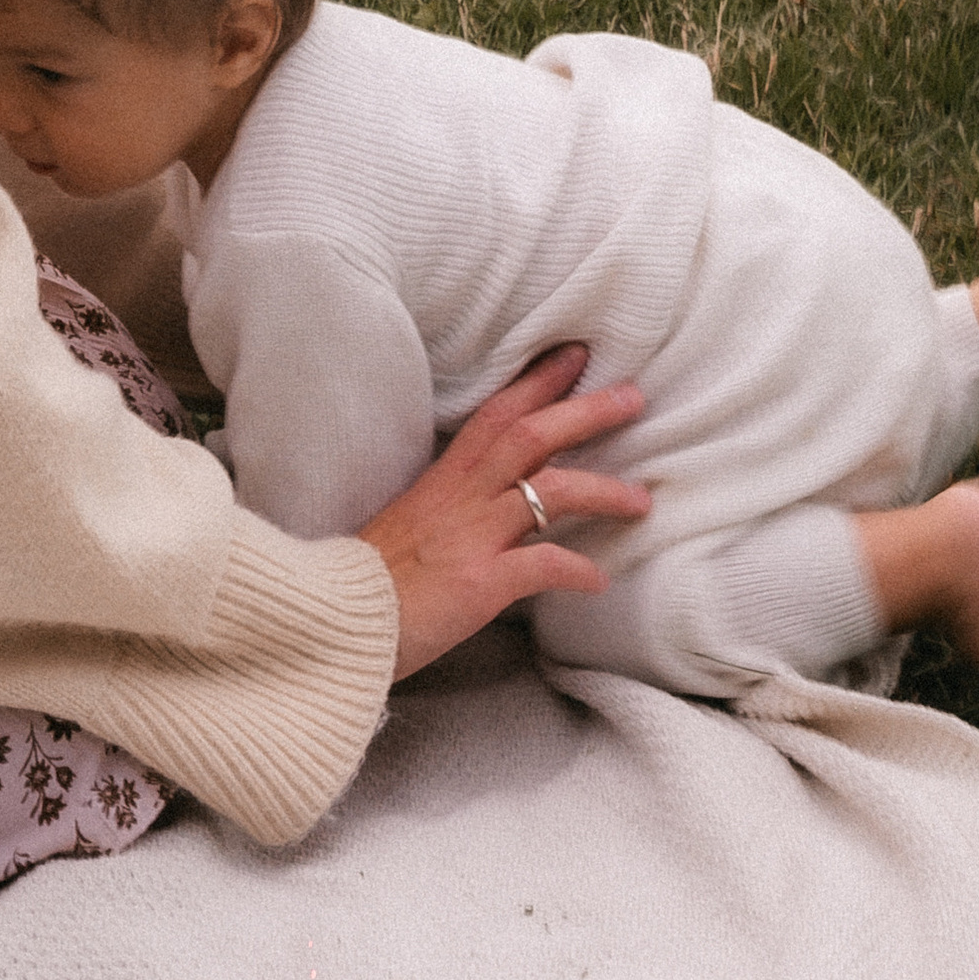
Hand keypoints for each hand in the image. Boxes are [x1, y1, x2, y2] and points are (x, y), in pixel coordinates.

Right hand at [357, 345, 649, 680]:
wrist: (336, 623)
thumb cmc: (373, 578)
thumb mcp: (414, 522)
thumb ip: (453, 505)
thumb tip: (494, 500)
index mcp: (444, 478)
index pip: (496, 413)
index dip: (539, 382)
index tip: (576, 356)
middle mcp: (461, 497)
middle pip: (530, 436)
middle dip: (586, 412)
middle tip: (633, 396)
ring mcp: (472, 537)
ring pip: (548, 492)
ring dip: (601, 490)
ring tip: (642, 500)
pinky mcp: (480, 583)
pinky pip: (542, 566)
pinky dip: (576, 570)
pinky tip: (600, 580)